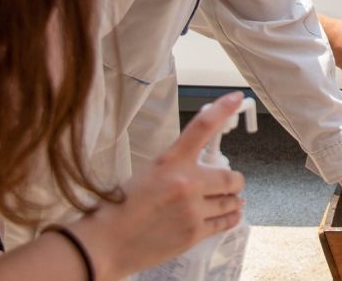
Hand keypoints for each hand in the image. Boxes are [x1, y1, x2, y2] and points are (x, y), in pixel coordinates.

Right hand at [72, 92, 246, 278]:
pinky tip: (230, 214)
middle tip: (227, 183)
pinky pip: (226, 222)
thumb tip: (203, 168)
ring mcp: (192, 210)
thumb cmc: (122, 207)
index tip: (235, 98)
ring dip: (231, 200)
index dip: (222, 109)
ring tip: (225, 201)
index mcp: (171, 161)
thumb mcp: (149, 172)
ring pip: (232, 201)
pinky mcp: (194, 233)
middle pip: (232, 177)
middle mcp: (186, 182)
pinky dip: (230, 217)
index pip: (202, 127)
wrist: (106, 243)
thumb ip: (178, 167)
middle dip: (233, 181)